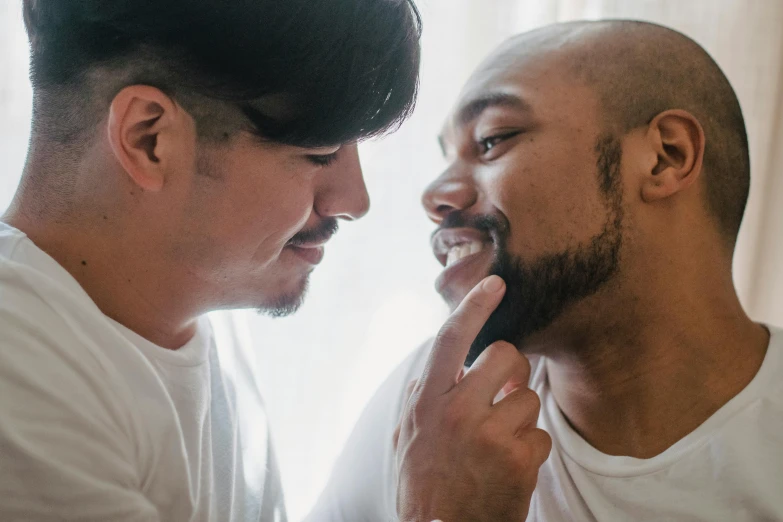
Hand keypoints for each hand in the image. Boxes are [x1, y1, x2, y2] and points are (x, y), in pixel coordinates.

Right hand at [395, 275, 550, 521]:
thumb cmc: (423, 484)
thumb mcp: (408, 434)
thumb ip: (427, 396)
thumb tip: (445, 367)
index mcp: (427, 401)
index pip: (450, 340)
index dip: (474, 307)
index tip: (496, 283)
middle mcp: (456, 411)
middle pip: (505, 356)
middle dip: (512, 369)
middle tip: (506, 388)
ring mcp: (488, 435)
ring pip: (528, 397)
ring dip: (520, 418)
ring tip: (498, 444)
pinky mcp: (517, 459)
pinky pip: (540, 434)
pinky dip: (530, 450)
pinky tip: (510, 467)